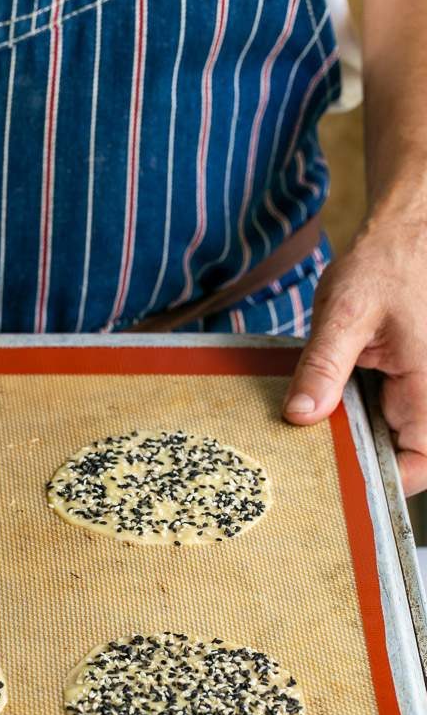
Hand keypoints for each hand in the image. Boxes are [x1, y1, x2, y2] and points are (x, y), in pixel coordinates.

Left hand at [284, 215, 426, 495]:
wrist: (409, 229)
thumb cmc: (388, 262)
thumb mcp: (345, 313)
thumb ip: (323, 366)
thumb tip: (301, 415)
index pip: (418, 465)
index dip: (379, 484)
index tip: (331, 485)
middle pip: (402, 455)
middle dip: (357, 462)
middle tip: (305, 462)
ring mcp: (422, 388)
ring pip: (393, 437)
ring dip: (354, 438)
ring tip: (310, 435)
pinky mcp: (409, 380)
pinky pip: (386, 414)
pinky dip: (356, 415)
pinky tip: (324, 408)